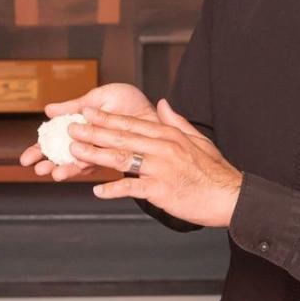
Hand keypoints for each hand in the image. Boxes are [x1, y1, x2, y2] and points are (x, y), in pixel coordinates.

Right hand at [19, 82, 156, 180]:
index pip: (55, 140)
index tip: (26, 159)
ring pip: (77, 163)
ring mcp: (100, 153)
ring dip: (64, 168)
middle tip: (36, 168)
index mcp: (80, 127)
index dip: (40, 148)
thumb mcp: (96, 98)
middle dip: (47, 163)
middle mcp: (88, 143)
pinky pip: (97, 165)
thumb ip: (73, 106)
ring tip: (53, 173)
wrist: (152, 110)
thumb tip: (48, 110)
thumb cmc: (127, 102)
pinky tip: (73, 169)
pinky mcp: (114, 160)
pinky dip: (83, 168)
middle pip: (62, 156)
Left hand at [73, 98, 241, 225]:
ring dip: (96, 155)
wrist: (229, 197)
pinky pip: (131, 188)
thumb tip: (162, 103)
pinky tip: (97, 189)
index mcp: (169, 135)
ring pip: (122, 159)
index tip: (87, 112)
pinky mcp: (161, 190)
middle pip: (121, 138)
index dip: (106, 118)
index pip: (132, 123)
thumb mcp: (198, 140)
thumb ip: (177, 121)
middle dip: (93, 132)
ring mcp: (161, 169)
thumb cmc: (213, 171)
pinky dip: (113, 189)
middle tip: (71, 128)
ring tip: (74, 152)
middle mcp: (162, 148)